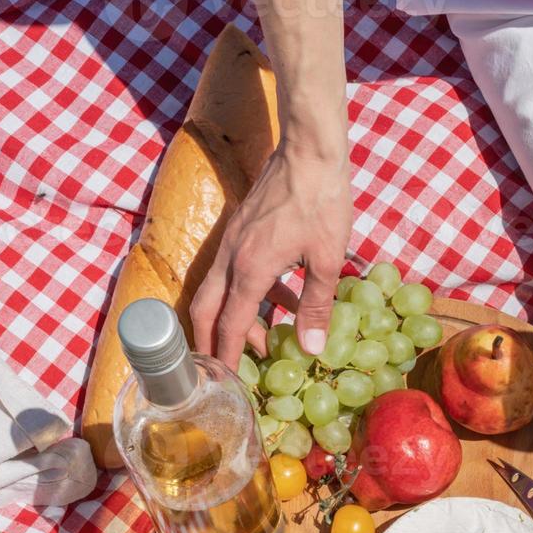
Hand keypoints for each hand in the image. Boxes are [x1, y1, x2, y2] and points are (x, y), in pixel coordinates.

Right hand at [191, 144, 352, 364]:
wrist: (309, 149)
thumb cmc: (322, 201)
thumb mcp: (326, 259)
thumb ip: (316, 306)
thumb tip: (310, 348)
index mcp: (249, 270)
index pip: (228, 326)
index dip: (225, 358)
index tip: (224, 383)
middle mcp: (230, 258)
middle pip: (207, 311)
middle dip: (211, 342)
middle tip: (226, 368)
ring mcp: (232, 241)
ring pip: (219, 291)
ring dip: (237, 318)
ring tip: (267, 338)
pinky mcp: (241, 230)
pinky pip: (235, 272)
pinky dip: (251, 293)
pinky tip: (286, 299)